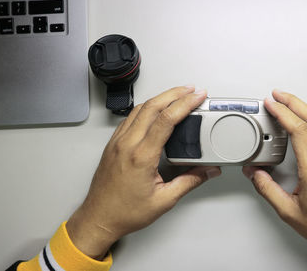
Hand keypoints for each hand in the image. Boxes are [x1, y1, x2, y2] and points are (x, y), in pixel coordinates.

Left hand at [67, 86, 220, 259]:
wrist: (99, 218)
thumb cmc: (124, 212)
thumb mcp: (164, 201)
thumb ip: (189, 182)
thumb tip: (208, 170)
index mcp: (141, 156)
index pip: (165, 120)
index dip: (184, 104)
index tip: (197, 97)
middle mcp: (127, 144)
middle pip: (152, 106)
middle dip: (174, 93)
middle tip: (191, 90)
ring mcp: (117, 142)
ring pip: (139, 109)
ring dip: (160, 98)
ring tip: (177, 95)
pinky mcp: (113, 144)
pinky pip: (130, 118)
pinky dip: (146, 107)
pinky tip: (155, 109)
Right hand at [242, 90, 306, 270]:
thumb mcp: (289, 212)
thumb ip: (267, 189)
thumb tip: (254, 172)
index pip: (299, 130)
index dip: (282, 113)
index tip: (270, 104)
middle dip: (293, 101)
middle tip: (277, 94)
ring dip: (302, 109)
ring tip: (286, 104)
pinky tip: (300, 122)